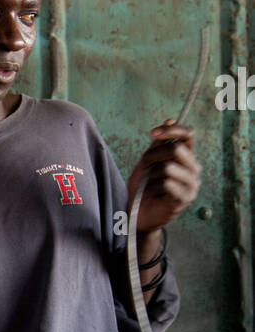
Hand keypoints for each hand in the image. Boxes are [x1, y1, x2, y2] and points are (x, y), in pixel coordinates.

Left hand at [127, 119, 200, 233]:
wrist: (137, 213)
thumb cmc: (143, 187)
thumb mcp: (147, 161)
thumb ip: (159, 143)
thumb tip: (171, 118)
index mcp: (186, 157)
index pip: (187, 135)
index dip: (172, 130)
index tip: (153, 133)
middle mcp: (193, 168)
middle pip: (176, 150)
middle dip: (153, 157)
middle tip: (144, 167)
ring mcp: (192, 184)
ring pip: (169, 168)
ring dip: (152, 175)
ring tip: (149, 185)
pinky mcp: (185, 199)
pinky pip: (168, 183)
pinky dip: (154, 187)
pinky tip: (153, 194)